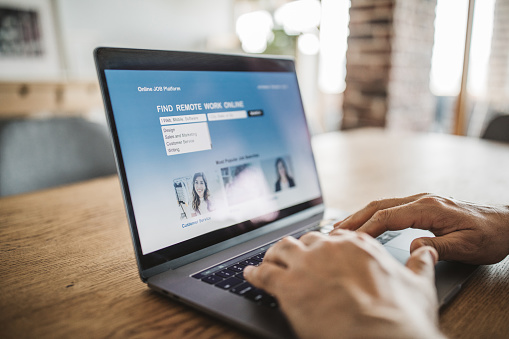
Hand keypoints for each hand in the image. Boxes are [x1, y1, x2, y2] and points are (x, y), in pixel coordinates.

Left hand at [244, 231, 443, 338]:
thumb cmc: (401, 317)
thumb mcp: (419, 285)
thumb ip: (420, 264)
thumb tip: (426, 251)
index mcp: (357, 245)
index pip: (333, 237)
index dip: (323, 246)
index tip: (319, 252)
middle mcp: (329, 248)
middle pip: (304, 241)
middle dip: (298, 250)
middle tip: (292, 259)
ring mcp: (306, 265)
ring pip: (280, 250)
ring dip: (273, 256)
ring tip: (268, 261)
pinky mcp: (288, 286)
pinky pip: (262, 273)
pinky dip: (254, 273)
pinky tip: (250, 274)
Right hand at [332, 193, 508, 264]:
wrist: (506, 223)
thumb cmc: (489, 235)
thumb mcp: (467, 246)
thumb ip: (438, 247)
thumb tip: (412, 248)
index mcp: (429, 208)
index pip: (388, 216)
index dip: (366, 228)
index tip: (350, 240)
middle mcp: (421, 200)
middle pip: (379, 206)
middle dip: (354, 218)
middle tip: (333, 232)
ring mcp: (421, 200)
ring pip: (382, 204)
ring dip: (360, 215)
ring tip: (342, 227)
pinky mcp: (422, 206)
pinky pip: (391, 207)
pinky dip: (372, 215)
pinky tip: (365, 223)